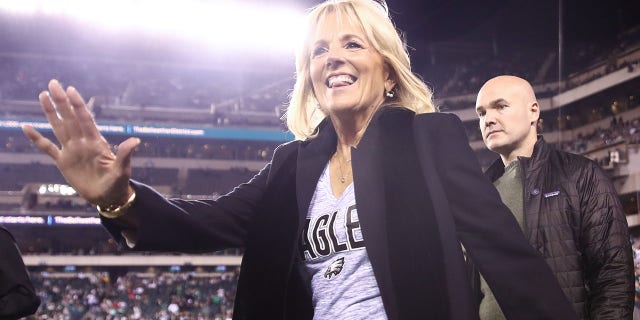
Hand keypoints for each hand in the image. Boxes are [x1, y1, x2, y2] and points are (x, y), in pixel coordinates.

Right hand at [22, 79, 139, 206]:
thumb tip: (135, 140)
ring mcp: (72, 151)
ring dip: (50, 112)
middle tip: (53, 83)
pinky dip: (36, 138)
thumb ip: (125, 154)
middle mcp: (82, 143)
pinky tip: (26, 127)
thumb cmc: (118, 183)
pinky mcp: (63, 162)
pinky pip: (47, 148)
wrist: (108, 197)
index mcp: (96, 142)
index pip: (85, 119)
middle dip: (62, 101)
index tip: (71, 89)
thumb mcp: (122, 169)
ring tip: (42, 95)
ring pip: (58, 127)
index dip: (78, 105)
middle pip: (69, 118)